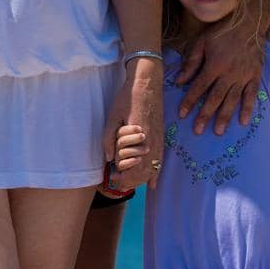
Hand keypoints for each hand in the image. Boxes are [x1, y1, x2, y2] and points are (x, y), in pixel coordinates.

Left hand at [103, 65, 162, 188]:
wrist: (147, 84)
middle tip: (117, 180)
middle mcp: (152, 142)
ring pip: (153, 169)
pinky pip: (160, 161)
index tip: (113, 176)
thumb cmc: (128, 98)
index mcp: (140, 138)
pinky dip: (155, 174)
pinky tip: (153, 184)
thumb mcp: (112, 117)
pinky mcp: (161, 138)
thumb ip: (109, 138)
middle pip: (144, 172)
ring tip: (129, 180)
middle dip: (131, 180)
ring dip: (141, 178)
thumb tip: (108, 158)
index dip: (123, 176)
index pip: (133, 167)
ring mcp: (159, 141)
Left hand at [176, 14, 264, 134]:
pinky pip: (251, 95)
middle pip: (215, 98)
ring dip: (224, 117)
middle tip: (197, 131)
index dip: (190, 101)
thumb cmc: (222, 31)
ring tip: (218, 132)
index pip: (199, 87)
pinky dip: (248, 109)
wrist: (250, 23)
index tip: (182, 115)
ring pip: (232, 100)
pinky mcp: (255, 76)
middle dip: (205, 115)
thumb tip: (179, 81)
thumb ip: (191, 62)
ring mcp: (244, 77)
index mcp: (214, 65)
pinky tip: (243, 122)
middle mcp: (229, 74)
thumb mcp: (202, 41)